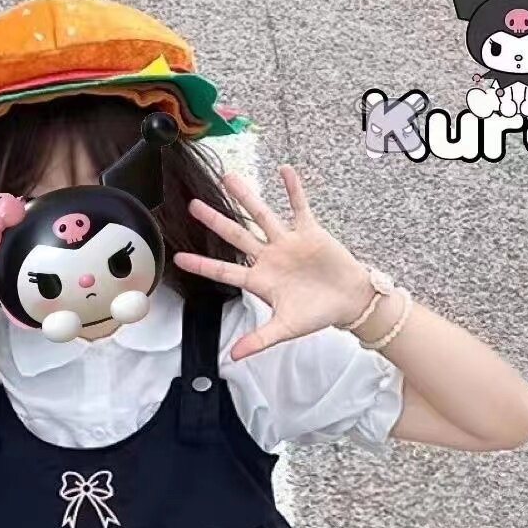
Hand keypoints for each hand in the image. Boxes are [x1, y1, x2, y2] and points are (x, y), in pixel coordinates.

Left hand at [173, 166, 372, 360]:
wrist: (348, 301)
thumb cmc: (316, 314)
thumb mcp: (285, 329)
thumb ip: (259, 340)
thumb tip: (234, 357)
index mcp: (259, 280)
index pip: (224, 272)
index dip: (202, 265)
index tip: (179, 258)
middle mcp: (268, 257)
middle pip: (236, 236)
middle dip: (215, 221)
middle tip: (193, 206)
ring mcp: (287, 243)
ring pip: (261, 215)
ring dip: (246, 197)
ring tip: (228, 178)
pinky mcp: (309, 232)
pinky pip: (299, 207)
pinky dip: (293, 189)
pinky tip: (284, 170)